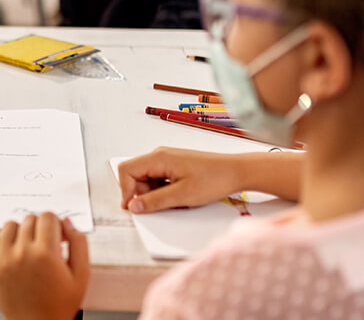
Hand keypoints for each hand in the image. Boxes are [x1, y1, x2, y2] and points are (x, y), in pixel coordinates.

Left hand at [0, 213, 89, 319]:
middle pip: (30, 219)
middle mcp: (22, 253)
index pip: (47, 216)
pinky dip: (3, 242)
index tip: (59, 236)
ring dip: (21, 231)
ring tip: (30, 247)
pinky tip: (15, 252)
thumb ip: (79, 243)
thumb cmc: (61, 304)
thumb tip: (67, 222)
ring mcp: (4, 260)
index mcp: (45, 253)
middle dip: (41, 227)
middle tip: (47, 245)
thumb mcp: (82, 274)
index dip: (56, 224)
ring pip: (10, 225)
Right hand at [117, 147, 243, 213]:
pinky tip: (178, 196)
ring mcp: (167, 160)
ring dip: (153, 194)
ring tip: (174, 200)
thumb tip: (134, 206)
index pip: (127, 170)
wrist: (237, 172)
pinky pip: (158, 180)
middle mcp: (160, 156)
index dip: (126, 190)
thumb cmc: (215, 179)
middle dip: (141, 193)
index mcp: (158, 157)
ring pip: (146, 179)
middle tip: (158, 205)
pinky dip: (162, 191)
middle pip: (135, 175)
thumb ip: (154, 201)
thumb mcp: (182, 195)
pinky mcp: (174, 166)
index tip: (133, 207)